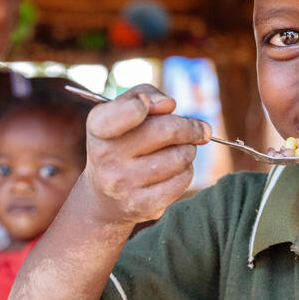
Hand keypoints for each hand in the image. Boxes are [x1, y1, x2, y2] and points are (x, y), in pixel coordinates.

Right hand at [82, 83, 210, 224]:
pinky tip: (174, 171)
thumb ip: (142, 94)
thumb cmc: (120, 143)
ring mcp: (124, 184)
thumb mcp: (119, 113)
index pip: (129, 110)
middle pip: (168, 130)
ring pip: (181, 156)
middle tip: (199, 129)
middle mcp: (106, 157)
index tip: (167, 105)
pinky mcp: (144, 205)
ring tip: (177, 151)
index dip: (148, 103)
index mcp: (99, 128)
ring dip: (188, 150)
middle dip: (190, 127)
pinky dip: (186, 171)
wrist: (104, 198)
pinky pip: (183, 179)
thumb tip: (169, 104)